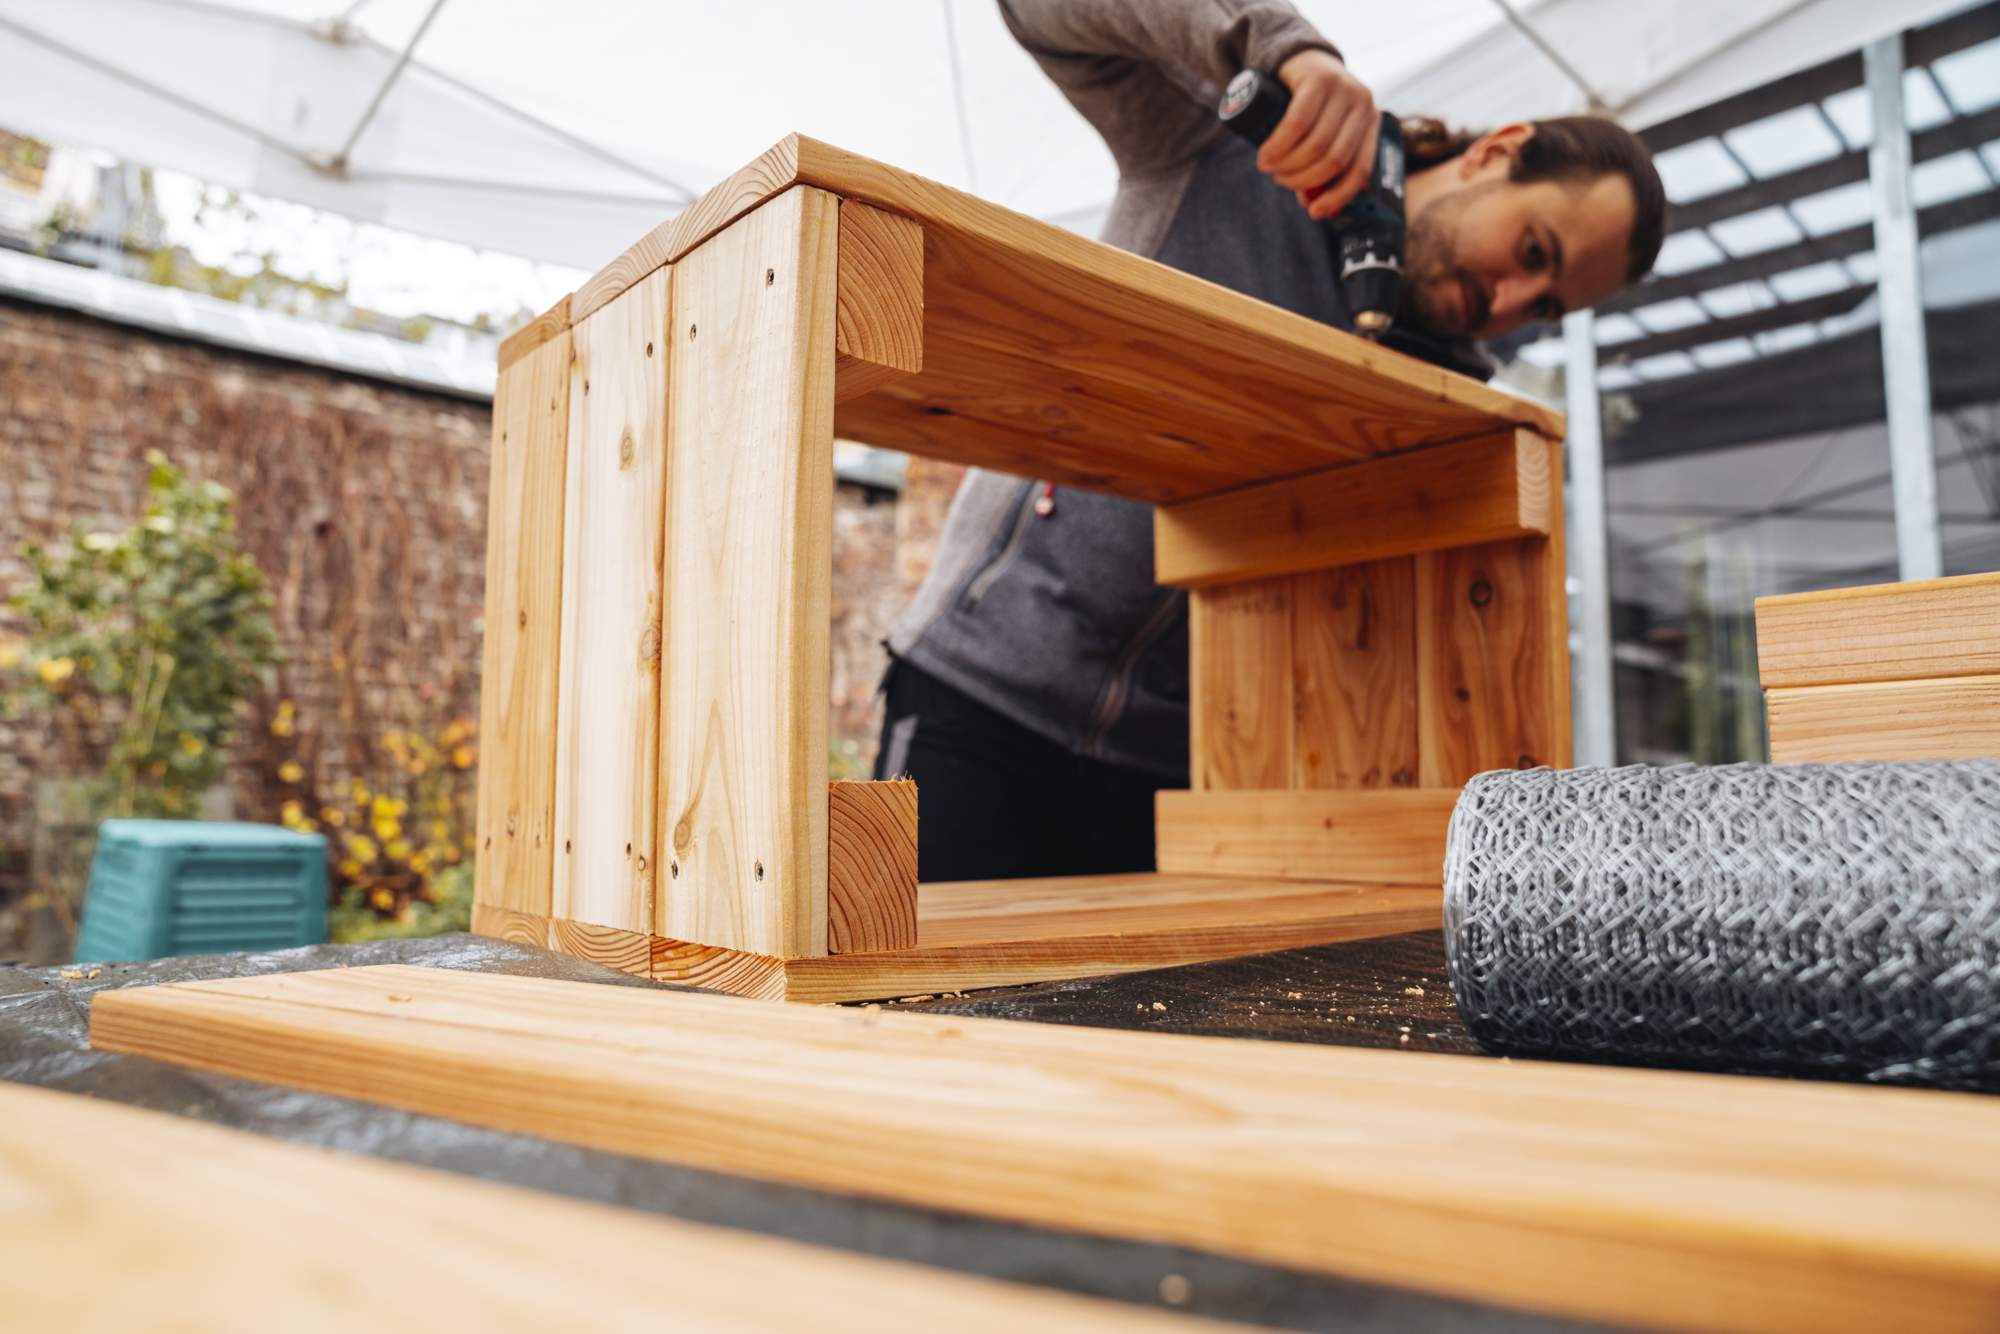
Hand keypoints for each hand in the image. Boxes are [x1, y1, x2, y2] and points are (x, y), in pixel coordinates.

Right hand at [1260, 49, 1379, 220]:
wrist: (1301, 57)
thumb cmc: (1312, 106)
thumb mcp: (1324, 133)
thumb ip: (1323, 166)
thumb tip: (1315, 206)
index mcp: (1371, 124)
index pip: (1360, 169)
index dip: (1337, 196)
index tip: (1314, 213)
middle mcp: (1364, 106)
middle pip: (1334, 159)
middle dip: (1302, 179)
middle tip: (1280, 179)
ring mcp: (1344, 90)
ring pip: (1316, 144)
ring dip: (1287, 165)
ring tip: (1269, 167)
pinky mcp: (1319, 79)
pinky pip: (1298, 122)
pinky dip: (1279, 145)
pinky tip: (1267, 155)